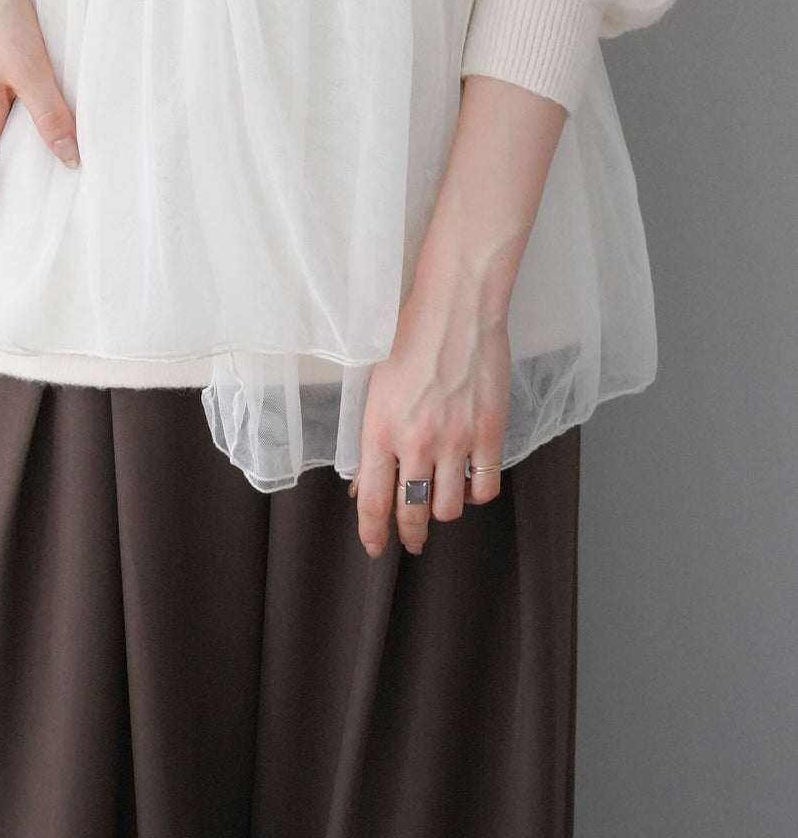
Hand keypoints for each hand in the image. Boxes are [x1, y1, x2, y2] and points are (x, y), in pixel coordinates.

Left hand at [349, 255, 511, 558]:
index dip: (373, 533)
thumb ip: (371, 437)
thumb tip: (364, 481)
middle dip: (409, 534)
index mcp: (379, 430)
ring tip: (438, 501)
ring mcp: (455, 441)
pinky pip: (485, 486)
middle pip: (411, 513)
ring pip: (448, 507)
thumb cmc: (407, 335)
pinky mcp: (488, 433)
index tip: (374, 546)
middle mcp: (415, 443)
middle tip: (411, 541)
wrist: (455, 307)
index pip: (373, 502)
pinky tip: (469, 482)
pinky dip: (476, 492)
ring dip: (442, 510)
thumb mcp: (374, 385)